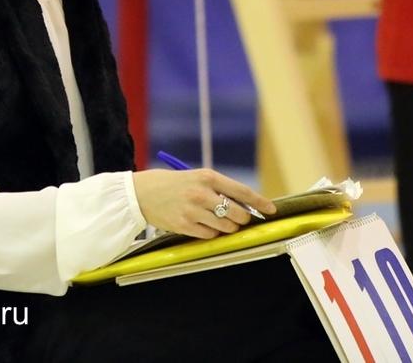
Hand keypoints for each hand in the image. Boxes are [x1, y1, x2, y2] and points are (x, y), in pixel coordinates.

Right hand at [131, 169, 275, 238]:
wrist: (140, 193)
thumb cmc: (171, 184)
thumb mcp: (195, 178)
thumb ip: (218, 189)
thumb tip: (244, 205)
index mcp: (207, 177)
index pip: (242, 191)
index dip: (260, 202)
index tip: (272, 209)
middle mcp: (202, 193)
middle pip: (238, 213)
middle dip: (242, 218)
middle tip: (237, 218)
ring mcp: (194, 211)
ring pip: (227, 227)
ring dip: (227, 228)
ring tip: (216, 220)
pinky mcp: (185, 226)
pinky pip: (211, 236)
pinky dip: (211, 234)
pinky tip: (202, 225)